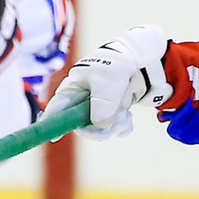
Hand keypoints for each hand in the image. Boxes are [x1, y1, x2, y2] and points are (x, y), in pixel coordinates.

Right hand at [50, 25, 170, 140]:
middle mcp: (83, 99)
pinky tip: (128, 115)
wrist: (145, 61)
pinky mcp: (114, 113)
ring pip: (100, 129)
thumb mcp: (107, 81)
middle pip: (80, 125)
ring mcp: (99, 107)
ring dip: (114, 125)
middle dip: (96, 129)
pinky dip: (122, 126)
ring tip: (124, 113)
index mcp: (73, 87)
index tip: (54, 137)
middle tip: (109, 129)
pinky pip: (114, 130)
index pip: (57, 108)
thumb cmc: (119, 64)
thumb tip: (100, 126)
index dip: (53, 123)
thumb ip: (102, 104)